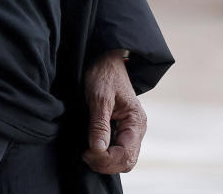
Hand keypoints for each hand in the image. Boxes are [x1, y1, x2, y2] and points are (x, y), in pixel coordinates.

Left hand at [82, 49, 145, 174]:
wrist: (105, 60)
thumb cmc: (104, 75)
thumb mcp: (99, 97)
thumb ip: (99, 124)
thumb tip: (98, 149)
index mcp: (136, 121)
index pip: (126, 154)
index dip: (106, 159)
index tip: (87, 152)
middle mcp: (137, 129)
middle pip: (127, 161)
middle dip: (106, 163)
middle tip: (85, 155)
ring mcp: (131, 131)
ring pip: (123, 159)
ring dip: (105, 162)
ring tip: (87, 152)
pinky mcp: (122, 130)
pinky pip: (118, 151)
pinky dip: (106, 155)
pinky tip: (92, 148)